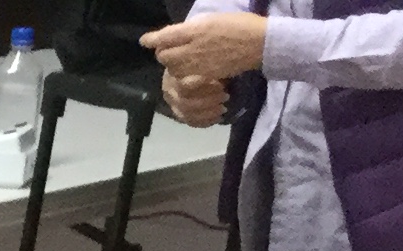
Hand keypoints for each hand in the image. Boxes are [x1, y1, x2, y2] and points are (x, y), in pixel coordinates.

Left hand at [144, 11, 267, 80]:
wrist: (258, 43)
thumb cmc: (237, 25)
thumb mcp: (211, 19)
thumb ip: (189, 28)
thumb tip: (172, 35)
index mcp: (193, 30)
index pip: (165, 37)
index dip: (152, 39)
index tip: (144, 41)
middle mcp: (191, 49)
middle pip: (163, 56)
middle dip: (163, 52)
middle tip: (170, 49)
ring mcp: (197, 65)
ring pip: (172, 69)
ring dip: (173, 65)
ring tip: (182, 59)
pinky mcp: (204, 77)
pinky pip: (184, 79)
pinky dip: (183, 75)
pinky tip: (190, 70)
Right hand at [160, 65, 229, 125]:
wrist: (187, 70)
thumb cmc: (200, 62)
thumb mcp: (204, 59)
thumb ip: (210, 66)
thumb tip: (224, 71)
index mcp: (173, 74)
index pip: (184, 85)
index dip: (203, 86)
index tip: (221, 84)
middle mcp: (169, 92)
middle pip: (185, 103)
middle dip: (208, 101)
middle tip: (226, 96)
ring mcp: (173, 106)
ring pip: (188, 114)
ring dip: (208, 113)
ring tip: (224, 108)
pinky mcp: (179, 116)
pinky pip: (191, 122)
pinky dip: (206, 122)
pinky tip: (218, 118)